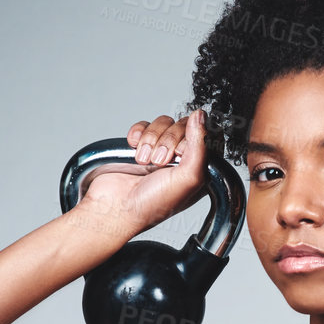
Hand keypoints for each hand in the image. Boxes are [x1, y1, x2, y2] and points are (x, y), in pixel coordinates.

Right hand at [75, 110, 212, 239]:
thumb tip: (201, 116)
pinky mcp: (141, 145)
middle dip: (168, 141)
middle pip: (184, 125)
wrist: (115, 207)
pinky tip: (135, 148)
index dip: (194, 138)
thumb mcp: (188, 178)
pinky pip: (144, 125)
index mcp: (199, 169)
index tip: (182, 152)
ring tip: (144, 161)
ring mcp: (160, 151)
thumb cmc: (152, 204)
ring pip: (164, 123)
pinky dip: (138, 134)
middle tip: (160, 162)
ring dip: (151, 140)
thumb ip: (200, 146)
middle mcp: (181, 159)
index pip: (207, 135)